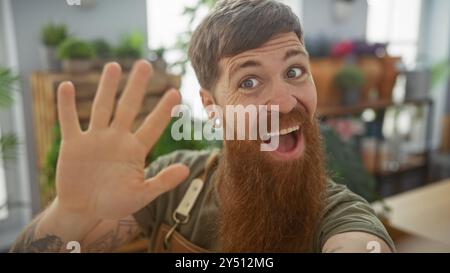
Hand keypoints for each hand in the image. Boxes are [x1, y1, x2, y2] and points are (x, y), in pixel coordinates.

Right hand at [54, 60, 188, 220]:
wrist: (84, 210)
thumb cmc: (115, 203)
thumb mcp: (141, 195)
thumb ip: (162, 182)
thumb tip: (186, 170)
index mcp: (135, 150)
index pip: (152, 126)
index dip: (163, 111)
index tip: (176, 92)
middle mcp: (117, 139)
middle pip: (128, 107)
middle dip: (136, 87)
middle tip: (145, 64)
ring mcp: (95, 139)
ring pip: (102, 107)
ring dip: (107, 88)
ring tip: (113, 66)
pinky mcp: (73, 144)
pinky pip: (69, 121)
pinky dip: (67, 105)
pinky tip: (66, 86)